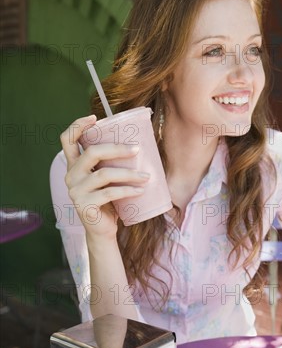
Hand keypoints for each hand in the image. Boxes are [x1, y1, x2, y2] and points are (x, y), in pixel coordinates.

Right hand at [60, 115, 149, 238]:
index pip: (68, 139)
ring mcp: (76, 191)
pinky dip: (128, 190)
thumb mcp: (106, 179)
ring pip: (104, 174)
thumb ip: (109, 164)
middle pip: (92, 153)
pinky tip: (140, 190)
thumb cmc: (108, 201)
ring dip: (129, 174)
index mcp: (74, 165)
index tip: (95, 117)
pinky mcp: (85, 205)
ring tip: (146, 176)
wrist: (102, 230)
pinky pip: (110, 193)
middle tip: (137, 149)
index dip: (78, 125)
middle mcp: (71, 175)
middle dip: (116, 148)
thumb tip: (137, 144)